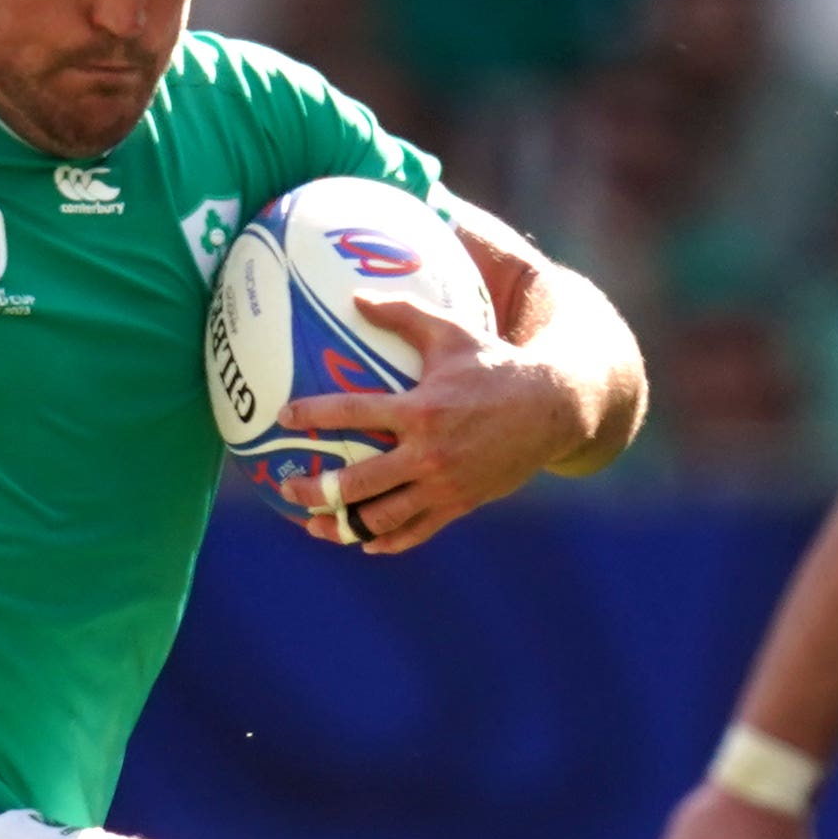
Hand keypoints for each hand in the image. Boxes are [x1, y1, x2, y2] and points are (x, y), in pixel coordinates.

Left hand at [277, 292, 583, 554]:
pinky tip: (365, 542)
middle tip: (288, 485)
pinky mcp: (459, 503)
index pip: (354, 412)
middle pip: (358, 482)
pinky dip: (387, 541)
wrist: (553, 407)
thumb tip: (357, 296)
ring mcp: (443, 483)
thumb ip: (403, 314)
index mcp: (421, 409)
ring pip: (382, 517)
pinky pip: (416, 531)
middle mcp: (428, 452)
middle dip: (316, 489)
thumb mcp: (452, 332)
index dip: (314, 414)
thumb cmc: (495, 364)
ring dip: (342, 526)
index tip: (284, 416)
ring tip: (314, 525)